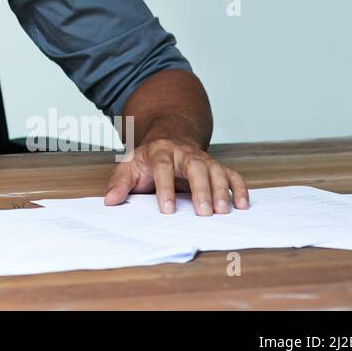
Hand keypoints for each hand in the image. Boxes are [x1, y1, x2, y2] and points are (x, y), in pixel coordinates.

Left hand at [104, 135, 248, 214]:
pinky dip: (239, 188)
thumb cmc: (147, 159)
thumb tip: (109, 201)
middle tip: (204, 212)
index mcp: (159, 152)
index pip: (162, 167)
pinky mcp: (216, 166)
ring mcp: (202, 158)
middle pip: (195, 166)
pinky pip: (231, 174)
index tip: (167, 210)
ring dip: (221, 190)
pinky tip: (242, 205)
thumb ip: (119, 183)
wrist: (168, 138)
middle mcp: (184, 153)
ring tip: (223, 211)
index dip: (165, 188)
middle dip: (201, 189)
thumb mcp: (128, 166)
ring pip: (216, 170)